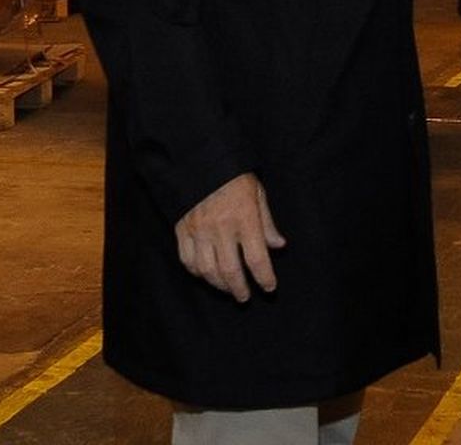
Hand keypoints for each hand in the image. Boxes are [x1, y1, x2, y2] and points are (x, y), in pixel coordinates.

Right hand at [174, 172, 285, 301]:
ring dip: (219, 285)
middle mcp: (220, 227)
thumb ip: (267, 223)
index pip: (257, 258)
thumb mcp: (258, 194)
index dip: (265, 277)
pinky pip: (187, 260)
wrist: (200, 162)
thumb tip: (279, 246)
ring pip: (207, 270)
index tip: (269, 288)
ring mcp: (199, 230)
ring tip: (228, 289)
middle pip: (230, 270)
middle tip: (245, 297)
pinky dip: (197, 272)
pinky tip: (206, 274)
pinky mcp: (181, 229)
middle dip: (239, 289)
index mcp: (244, 217)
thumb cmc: (234, 177)